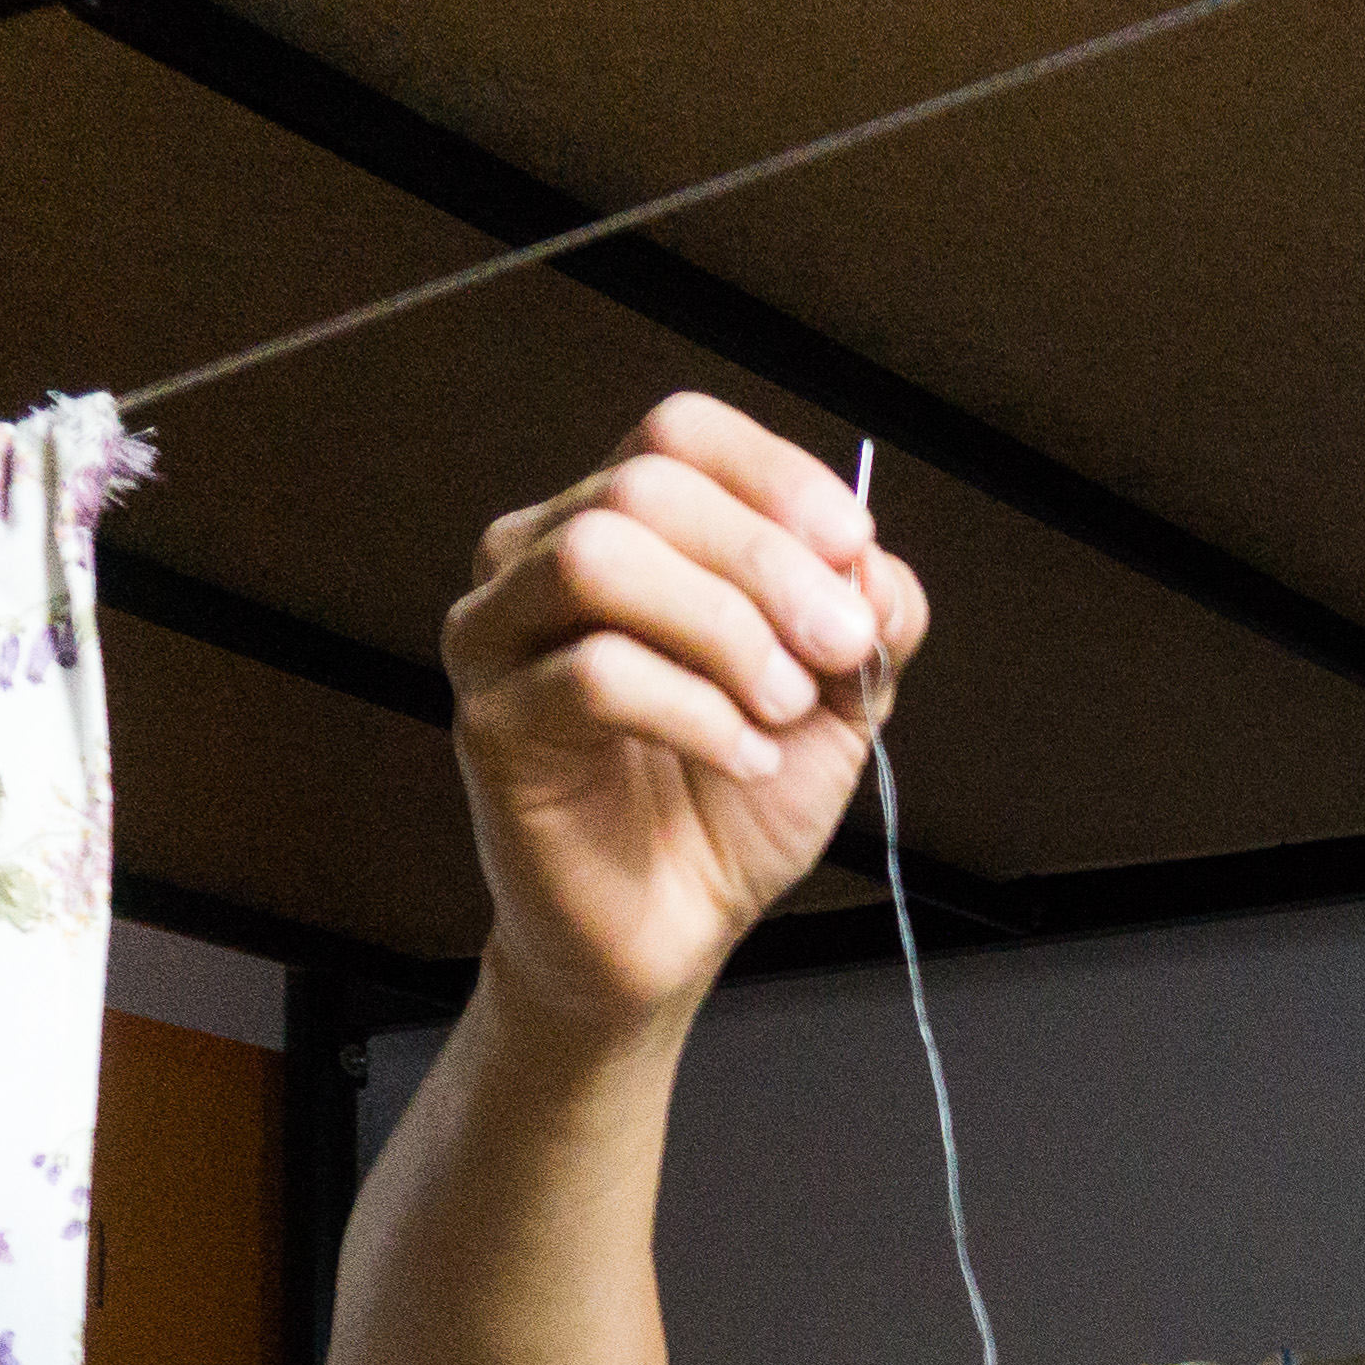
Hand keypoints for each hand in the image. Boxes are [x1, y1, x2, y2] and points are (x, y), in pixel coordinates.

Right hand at [445, 394, 927, 1032]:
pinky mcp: (493, 722)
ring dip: (722, 627)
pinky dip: (695, 713)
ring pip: (600, 558)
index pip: (679, 433)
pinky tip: (744, 758)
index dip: (774, 475)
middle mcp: (538, 557)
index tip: (854, 549)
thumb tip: (871, 564)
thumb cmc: (733, 803)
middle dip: (768, 563)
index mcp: (619, 524)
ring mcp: (499, 635)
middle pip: (644, 486)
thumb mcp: (837, 699)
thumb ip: (866, 617)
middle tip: (840, 649)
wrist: (672, 931)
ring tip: (782, 709)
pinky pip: (592, 675)